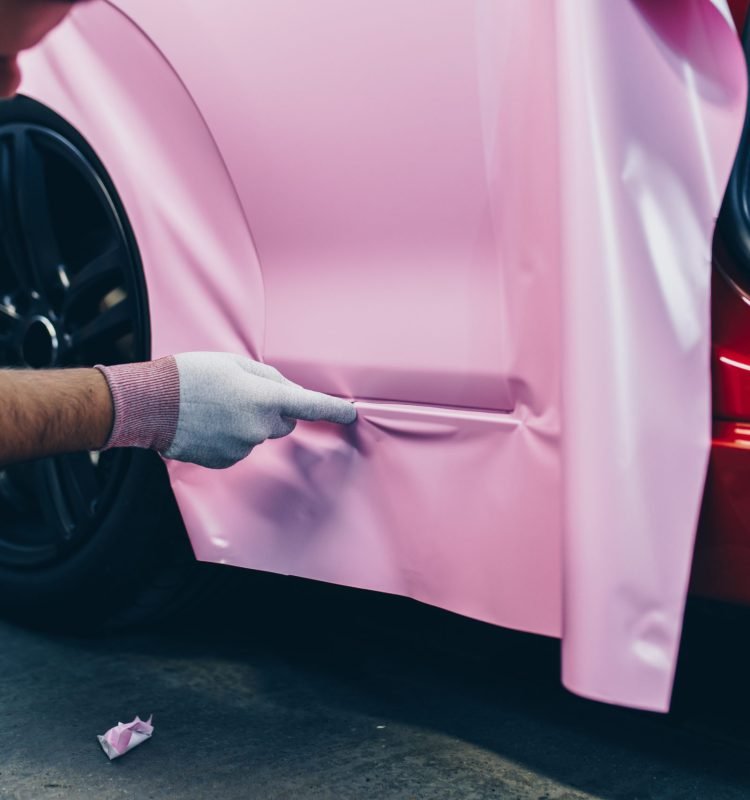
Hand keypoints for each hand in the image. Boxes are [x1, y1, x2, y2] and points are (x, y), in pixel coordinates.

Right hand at [96, 353, 356, 468]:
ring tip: (217, 407)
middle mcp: (260, 427)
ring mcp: (244, 447)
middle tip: (243, 393)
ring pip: (260, 434)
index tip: (350, 413)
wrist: (151, 404)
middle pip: (284, 421)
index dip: (334, 410)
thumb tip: (287, 392)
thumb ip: (269, 378)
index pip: (311, 406)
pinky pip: (241, 447)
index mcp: (266, 398)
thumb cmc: (191, 376)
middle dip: (273, 409)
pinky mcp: (227, 461)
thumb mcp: (234, 363)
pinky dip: (232, 436)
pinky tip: (209, 423)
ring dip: (249, 422)